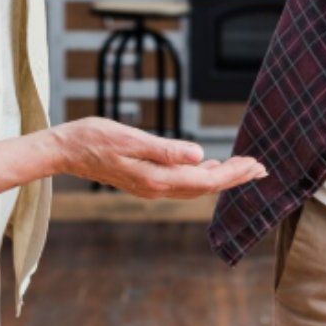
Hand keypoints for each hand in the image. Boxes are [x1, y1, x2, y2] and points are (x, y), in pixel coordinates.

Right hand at [45, 116, 266, 198]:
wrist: (65, 150)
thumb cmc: (95, 138)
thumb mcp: (132, 139)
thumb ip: (166, 149)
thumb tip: (200, 156)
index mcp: (157, 178)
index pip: (206, 179)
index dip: (233, 173)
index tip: (256, 166)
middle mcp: (156, 187)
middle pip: (205, 186)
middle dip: (234, 177)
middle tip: (260, 168)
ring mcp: (150, 187)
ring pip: (194, 186)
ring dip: (220, 177)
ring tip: (242, 168)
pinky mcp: (144, 181)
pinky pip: (181, 183)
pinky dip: (200, 176)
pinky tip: (207, 167)